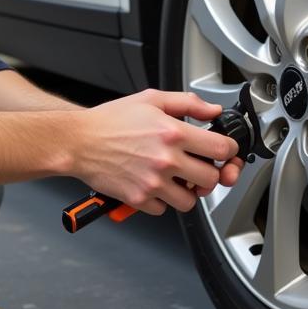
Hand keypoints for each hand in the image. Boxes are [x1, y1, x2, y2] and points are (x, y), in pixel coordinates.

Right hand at [70, 89, 239, 215]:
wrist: (79, 142)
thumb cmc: (110, 121)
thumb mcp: (151, 99)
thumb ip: (187, 103)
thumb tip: (212, 110)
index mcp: (172, 132)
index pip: (221, 148)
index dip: (228, 149)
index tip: (223, 151)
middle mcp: (166, 159)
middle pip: (212, 178)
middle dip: (209, 172)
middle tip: (198, 166)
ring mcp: (153, 182)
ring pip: (191, 200)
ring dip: (188, 191)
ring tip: (176, 178)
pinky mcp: (139, 199)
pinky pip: (164, 209)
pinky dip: (162, 200)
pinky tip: (154, 184)